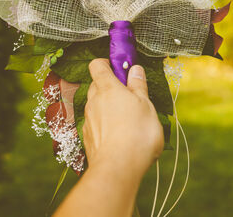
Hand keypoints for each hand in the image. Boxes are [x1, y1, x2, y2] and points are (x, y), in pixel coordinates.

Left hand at [83, 58, 163, 178]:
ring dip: (107, 107)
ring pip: (95, 105)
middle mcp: (93, 101)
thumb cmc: (136, 133)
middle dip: (110, 87)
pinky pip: (95, 124)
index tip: (120, 68)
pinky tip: (118, 136)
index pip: (97, 65)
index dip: (107, 63)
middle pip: (96, 85)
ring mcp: (88, 120)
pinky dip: (104, 125)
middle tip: (129, 96)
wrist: (118, 168)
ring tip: (126, 119)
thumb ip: (138, 85)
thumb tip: (135, 69)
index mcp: (107, 88)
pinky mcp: (87, 138)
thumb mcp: (145, 104)